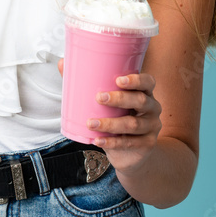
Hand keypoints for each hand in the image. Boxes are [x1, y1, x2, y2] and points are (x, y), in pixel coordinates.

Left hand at [57, 58, 161, 174]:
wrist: (131, 153)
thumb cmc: (117, 118)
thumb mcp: (107, 104)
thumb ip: (87, 84)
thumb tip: (63, 63)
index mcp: (144, 93)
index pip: (148, 82)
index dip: (136, 80)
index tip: (118, 80)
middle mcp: (152, 108)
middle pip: (141, 101)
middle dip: (120, 98)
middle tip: (99, 97)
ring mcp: (151, 127)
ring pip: (133, 124)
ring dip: (110, 124)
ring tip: (91, 123)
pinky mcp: (147, 144)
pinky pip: (129, 143)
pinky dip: (111, 142)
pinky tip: (97, 140)